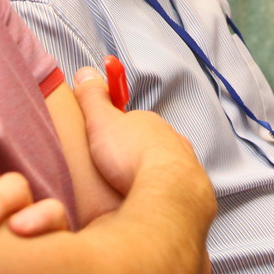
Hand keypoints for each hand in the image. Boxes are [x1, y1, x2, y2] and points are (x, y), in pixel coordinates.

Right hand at [71, 66, 204, 198]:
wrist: (166, 193)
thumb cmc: (133, 157)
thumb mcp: (102, 122)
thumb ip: (93, 98)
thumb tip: (86, 73)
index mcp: (149, 121)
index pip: (132, 120)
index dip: (117, 130)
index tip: (104, 142)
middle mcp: (171, 138)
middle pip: (148, 142)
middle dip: (133, 153)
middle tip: (112, 170)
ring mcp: (184, 164)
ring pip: (163, 165)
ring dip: (148, 173)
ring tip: (128, 189)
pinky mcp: (188, 190)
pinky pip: (172, 187)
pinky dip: (160, 192)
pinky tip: (146, 201)